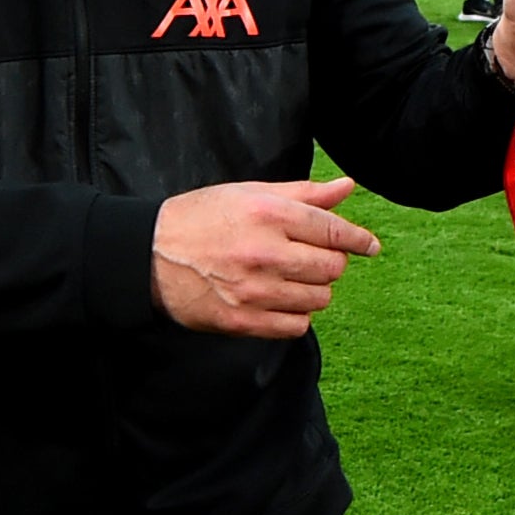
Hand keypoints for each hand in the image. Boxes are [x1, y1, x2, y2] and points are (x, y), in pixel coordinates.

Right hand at [153, 177, 378, 338]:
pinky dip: (296, 316)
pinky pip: (296, 326)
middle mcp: (265, 252)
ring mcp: (254, 290)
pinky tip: (279, 301)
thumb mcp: (250, 194)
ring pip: (319, 299)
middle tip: (309, 258)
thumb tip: (347, 187)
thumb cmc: (201, 219)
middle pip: (332, 268)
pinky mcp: (242, 321)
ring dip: (313, 290)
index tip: (369, 246)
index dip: (358, 240)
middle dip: (329, 263)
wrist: (145, 256)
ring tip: (289, 279)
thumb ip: (303, 193)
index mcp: (270, 214)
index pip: (335, 231)